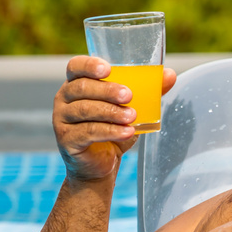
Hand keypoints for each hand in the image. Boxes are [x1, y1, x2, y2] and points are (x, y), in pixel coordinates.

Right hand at [53, 56, 177, 183]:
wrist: (101, 165)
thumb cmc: (113, 130)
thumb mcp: (131, 109)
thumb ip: (147, 92)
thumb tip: (170, 75)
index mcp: (76, 84)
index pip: (76, 66)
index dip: (89, 65)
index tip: (108, 69)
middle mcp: (64, 98)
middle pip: (82, 87)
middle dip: (108, 90)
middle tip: (129, 96)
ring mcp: (61, 119)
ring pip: (84, 109)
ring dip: (111, 112)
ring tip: (132, 116)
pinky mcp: (66, 140)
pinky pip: (87, 132)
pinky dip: (110, 131)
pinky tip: (126, 132)